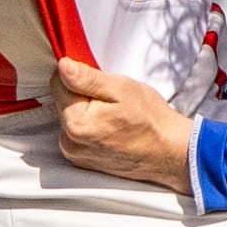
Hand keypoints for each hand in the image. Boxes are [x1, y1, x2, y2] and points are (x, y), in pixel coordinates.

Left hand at [50, 58, 192, 189]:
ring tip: (113, 115)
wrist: (169, 152)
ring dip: (86, 111)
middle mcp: (69, 142)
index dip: (79, 75)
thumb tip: (63, 66)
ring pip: (70, 117)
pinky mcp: (82, 160)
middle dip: (83, 94)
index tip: (100, 81)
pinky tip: (111, 127)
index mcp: (75, 123)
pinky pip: (77, 133)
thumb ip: (87, 78)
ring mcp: (75, 154)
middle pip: (63, 101)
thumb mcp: (122, 89)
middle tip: (112, 100)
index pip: (57, 83)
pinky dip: (90, 126)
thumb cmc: (151, 122)